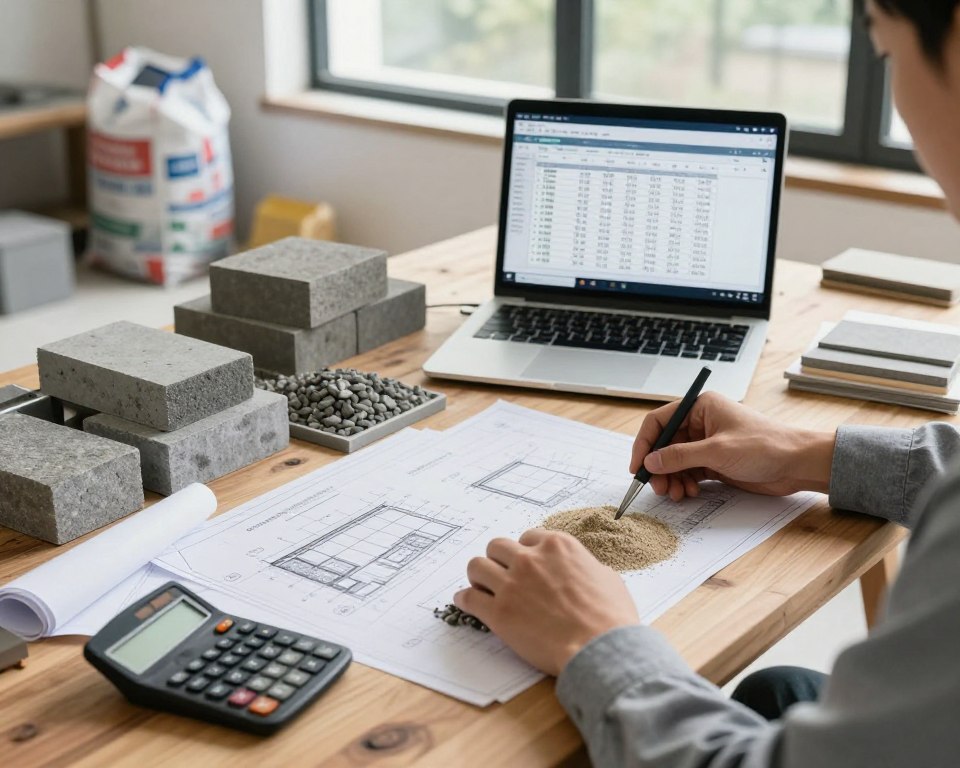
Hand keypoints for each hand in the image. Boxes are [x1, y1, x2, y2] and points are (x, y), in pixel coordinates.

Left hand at [454, 529, 638, 675]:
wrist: (600, 648)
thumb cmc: (611, 617)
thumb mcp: (607, 577)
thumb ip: (585, 566)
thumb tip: (581, 570)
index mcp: (557, 546)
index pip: (528, 537)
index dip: (526, 552)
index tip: (526, 564)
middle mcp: (530, 559)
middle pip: (497, 547)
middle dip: (498, 560)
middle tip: (501, 575)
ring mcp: (512, 585)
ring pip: (476, 566)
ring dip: (478, 576)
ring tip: (481, 587)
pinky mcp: (499, 612)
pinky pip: (469, 597)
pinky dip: (465, 599)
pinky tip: (467, 602)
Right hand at [630, 392, 834, 500]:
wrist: (797, 464)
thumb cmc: (765, 446)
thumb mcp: (717, 451)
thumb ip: (680, 456)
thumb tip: (651, 460)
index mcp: (700, 406)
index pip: (659, 421)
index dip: (645, 443)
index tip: (638, 466)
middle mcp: (701, 422)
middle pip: (665, 444)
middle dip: (659, 467)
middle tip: (658, 487)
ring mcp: (708, 443)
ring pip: (676, 461)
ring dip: (672, 479)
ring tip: (676, 494)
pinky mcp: (715, 461)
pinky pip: (689, 472)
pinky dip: (685, 483)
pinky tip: (689, 493)